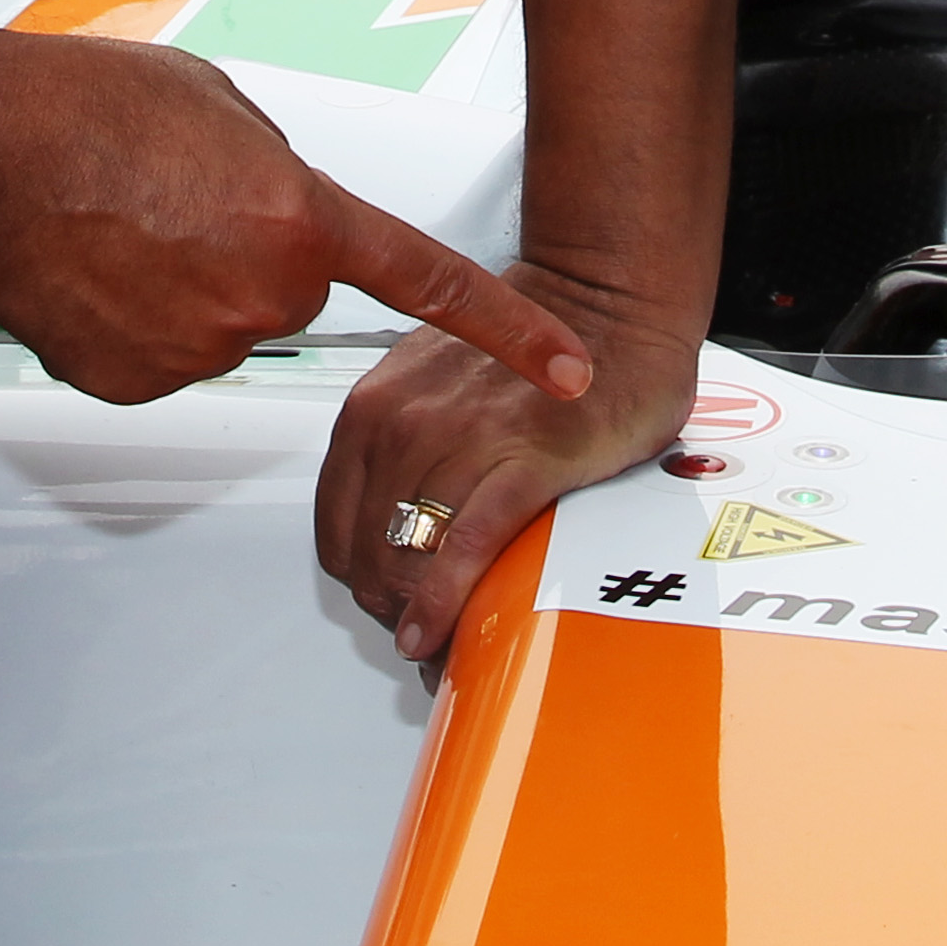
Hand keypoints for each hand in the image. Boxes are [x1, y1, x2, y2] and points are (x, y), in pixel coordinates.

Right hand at [0, 25, 593, 408]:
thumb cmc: (91, 105)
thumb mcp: (222, 106)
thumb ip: (278, 170)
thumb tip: (277, 210)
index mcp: (301, 217)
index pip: (430, 283)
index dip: (509, 330)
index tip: (568, 367)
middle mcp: (263, 296)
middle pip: (286, 294)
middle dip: (246, 256)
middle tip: (173, 204)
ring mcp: (197, 349)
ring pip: (219, 327)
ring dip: (184, 287)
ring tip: (120, 226)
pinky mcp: (135, 385)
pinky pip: (160, 357)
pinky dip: (132, 321)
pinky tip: (95, 268)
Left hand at [317, 258, 698, 660]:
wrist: (609, 300)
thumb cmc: (531, 347)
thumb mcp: (432, 385)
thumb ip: (403, 446)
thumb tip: (394, 527)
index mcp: (376, 406)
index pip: (337, 526)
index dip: (357, 579)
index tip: (380, 602)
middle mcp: (407, 421)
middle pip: (371, 552)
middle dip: (388, 605)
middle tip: (417, 634)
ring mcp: (464, 439)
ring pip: (411, 557)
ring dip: (417, 615)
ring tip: (439, 645)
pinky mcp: (526, 458)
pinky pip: (466, 545)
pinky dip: (445, 599)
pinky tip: (436, 634)